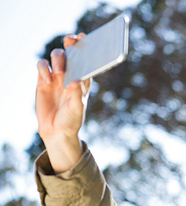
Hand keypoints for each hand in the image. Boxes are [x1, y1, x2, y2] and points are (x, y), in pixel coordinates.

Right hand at [35, 34, 91, 172]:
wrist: (56, 131)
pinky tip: (47, 81)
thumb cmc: (71, 120)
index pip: (85, 59)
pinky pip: (42, 66)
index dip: (84, 47)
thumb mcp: (76, 108)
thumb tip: (75, 80)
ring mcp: (56, 77)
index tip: (83, 37)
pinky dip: (43, 69)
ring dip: (58, 59)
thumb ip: (76, 94)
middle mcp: (70, 75)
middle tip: (69, 41)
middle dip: (70, 45)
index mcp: (83, 80)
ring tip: (59, 72)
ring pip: (56, 57)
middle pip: (70, 53)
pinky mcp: (43, 81)